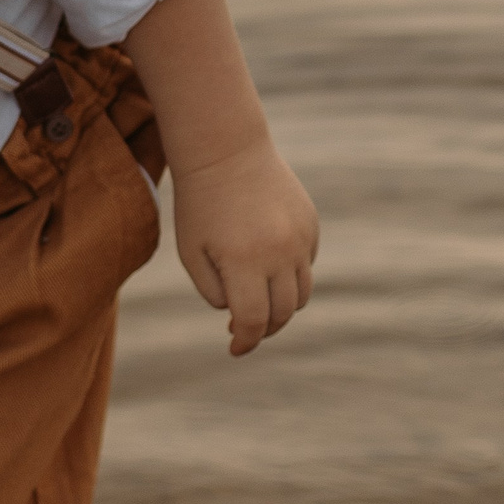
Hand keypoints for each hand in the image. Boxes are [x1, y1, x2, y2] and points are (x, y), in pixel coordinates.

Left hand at [169, 139, 318, 355]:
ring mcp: (301, 239)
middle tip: (244, 331)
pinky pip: (306, 266)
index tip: (235, 350)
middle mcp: (279, 254)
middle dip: (264, 329)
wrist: (228, 153)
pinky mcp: (312, 226)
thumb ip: (213, 290)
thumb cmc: (200, 206)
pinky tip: (266, 267)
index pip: (252, 320)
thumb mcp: (191, 252)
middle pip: (282, 313)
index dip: (244, 341)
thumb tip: (238, 314)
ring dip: (282, 308)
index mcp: (243, 262)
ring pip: (301, 294)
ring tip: (258, 305)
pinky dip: (289, 277)